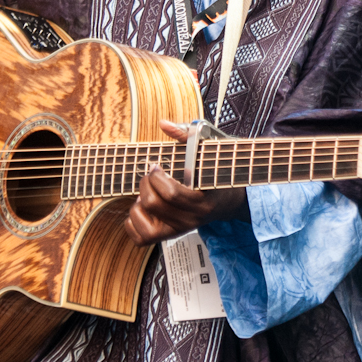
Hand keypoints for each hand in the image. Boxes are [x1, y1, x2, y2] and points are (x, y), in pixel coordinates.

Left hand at [123, 120, 250, 245]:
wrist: (227, 202)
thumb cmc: (214, 174)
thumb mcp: (206, 153)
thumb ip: (185, 136)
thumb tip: (163, 123)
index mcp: (202, 202)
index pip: (173, 194)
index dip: (157, 177)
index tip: (156, 166)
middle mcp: (190, 220)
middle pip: (154, 204)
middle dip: (146, 184)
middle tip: (150, 175)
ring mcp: (178, 230)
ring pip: (144, 225)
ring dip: (138, 206)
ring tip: (147, 194)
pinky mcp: (168, 237)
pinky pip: (140, 238)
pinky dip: (133, 222)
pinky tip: (142, 209)